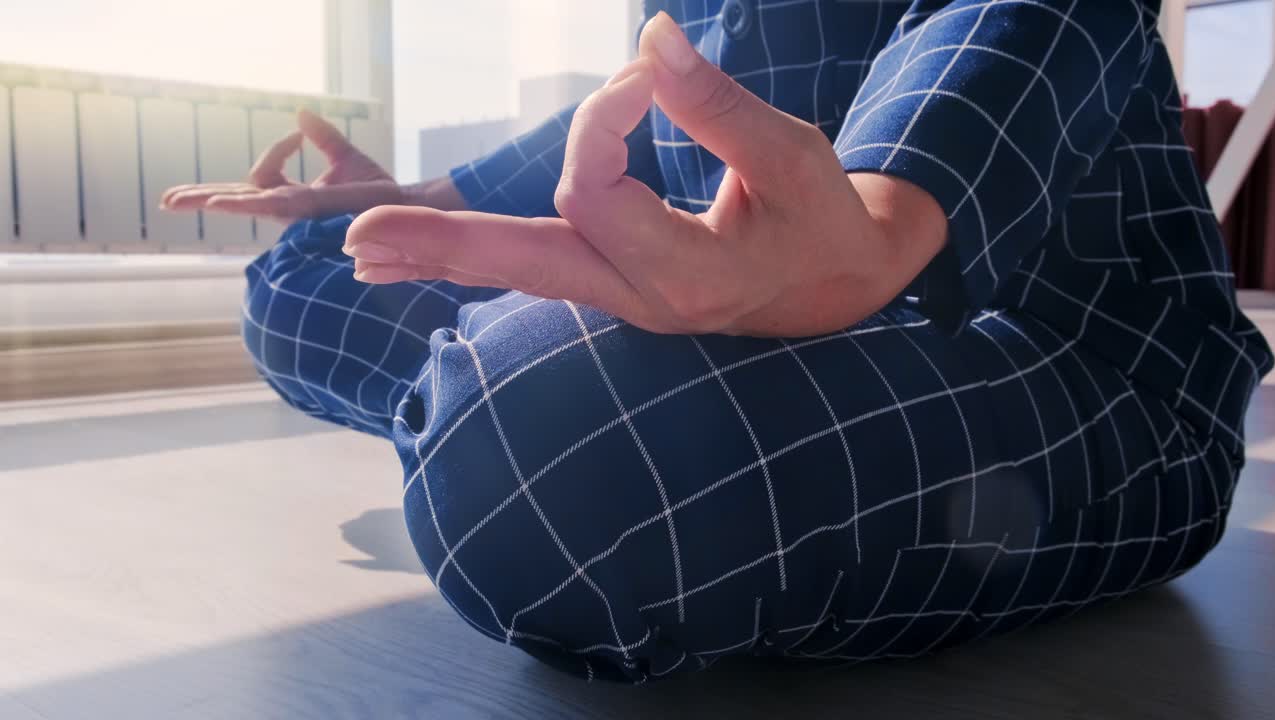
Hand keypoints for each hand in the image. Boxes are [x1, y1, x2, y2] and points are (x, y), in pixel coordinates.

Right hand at [160, 110, 449, 220]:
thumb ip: (322, 137)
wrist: (403, 205)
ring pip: (244, 202)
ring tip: (176, 200)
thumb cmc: (377, 190)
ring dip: (210, 199)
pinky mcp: (306, 210)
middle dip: (200, 198)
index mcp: (292, 196)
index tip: (300, 134)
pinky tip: (217, 201)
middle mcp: (288, 208)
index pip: (262, 174)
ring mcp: (294, 212)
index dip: (276, 150)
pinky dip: (241, 202)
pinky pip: (268, 204)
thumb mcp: (345, 157)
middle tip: (166, 200)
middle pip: (235, 199)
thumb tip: (300, 115)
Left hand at [343, 12, 944, 336]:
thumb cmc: (821, 217)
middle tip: (357, 241)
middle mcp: (645, 301)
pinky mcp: (615, 286)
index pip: (601, 190)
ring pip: (525, 274)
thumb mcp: (792, 157)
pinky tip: (416, 253)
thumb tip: (652, 40)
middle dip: (449, 245)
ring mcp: (624, 301)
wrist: (840, 287)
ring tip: (363, 248)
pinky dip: (480, 254)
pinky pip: (539, 268)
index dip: (604, 116)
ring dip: (446, 252)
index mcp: (691, 276)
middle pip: (531, 267)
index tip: (645, 71)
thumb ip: (720, 107)